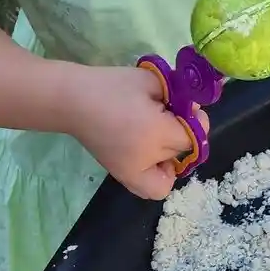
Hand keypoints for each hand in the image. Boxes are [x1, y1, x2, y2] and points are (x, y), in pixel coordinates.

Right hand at [68, 65, 208, 200]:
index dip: (196, 122)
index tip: (190, 107)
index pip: (191, 137)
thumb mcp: (152, 81)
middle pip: (180, 152)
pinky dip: (159, 177)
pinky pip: (150, 189)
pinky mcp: (121, 176)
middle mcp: (147, 158)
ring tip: (163, 139)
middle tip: (171, 114)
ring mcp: (132, 172)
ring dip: (173, 156)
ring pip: (169, 172)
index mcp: (156, 132)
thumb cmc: (113, 86)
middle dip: (182, 133)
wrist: (74, 101)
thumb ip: (178, 94)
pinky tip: (155, 158)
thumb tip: (193, 108)